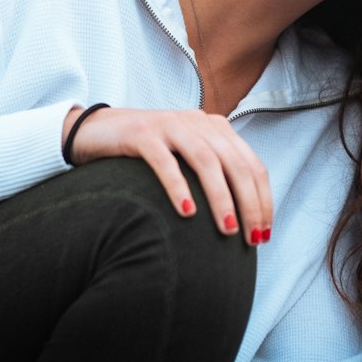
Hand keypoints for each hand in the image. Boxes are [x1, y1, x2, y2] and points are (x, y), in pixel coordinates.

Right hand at [61, 105, 272, 247]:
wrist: (96, 130)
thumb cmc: (147, 154)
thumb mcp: (186, 159)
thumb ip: (213, 175)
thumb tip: (243, 219)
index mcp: (215, 128)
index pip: (251, 164)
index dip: (262, 199)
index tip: (264, 233)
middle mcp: (197, 122)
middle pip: (235, 164)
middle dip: (249, 203)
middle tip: (252, 239)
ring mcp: (170, 125)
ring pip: (206, 161)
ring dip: (221, 198)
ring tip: (228, 229)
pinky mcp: (142, 133)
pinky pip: (165, 162)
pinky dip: (178, 186)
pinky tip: (186, 212)